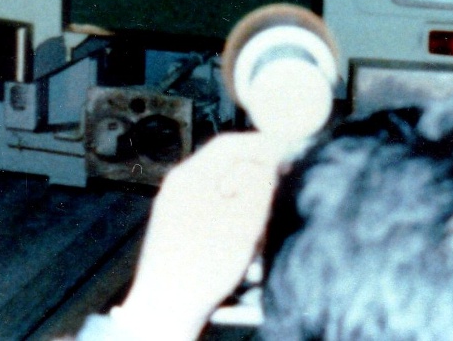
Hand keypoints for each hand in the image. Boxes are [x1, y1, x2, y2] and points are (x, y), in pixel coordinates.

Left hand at [113, 131, 292, 340]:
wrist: (165, 309)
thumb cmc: (204, 264)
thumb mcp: (245, 218)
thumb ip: (261, 182)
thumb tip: (273, 161)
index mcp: (189, 175)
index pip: (230, 143)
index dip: (262, 145)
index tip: (288, 153)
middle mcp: (177, 186)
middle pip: (223, 165)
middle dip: (254, 173)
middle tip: (279, 185)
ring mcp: (173, 208)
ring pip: (218, 189)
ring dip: (244, 197)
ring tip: (260, 218)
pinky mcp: (175, 230)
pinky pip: (209, 208)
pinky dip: (230, 214)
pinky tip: (241, 237)